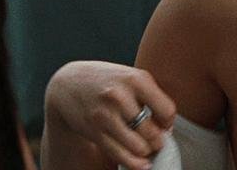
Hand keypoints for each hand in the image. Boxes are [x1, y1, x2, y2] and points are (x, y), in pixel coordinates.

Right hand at [45, 61, 176, 169]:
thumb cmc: (105, 81)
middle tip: (154, 139)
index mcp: (135, 79)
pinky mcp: (95, 131)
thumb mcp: (129, 76)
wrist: (68, 84)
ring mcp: (106, 115)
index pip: (167, 111)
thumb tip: (168, 127)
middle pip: (153, 133)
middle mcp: (120, 96)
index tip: (162, 124)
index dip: (168, 122)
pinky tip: (140, 161)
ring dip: (145, 152)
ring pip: (139, 148)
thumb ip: (150, 95)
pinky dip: (135, 163)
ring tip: (144, 146)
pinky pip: (122, 156)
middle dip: (157, 140)